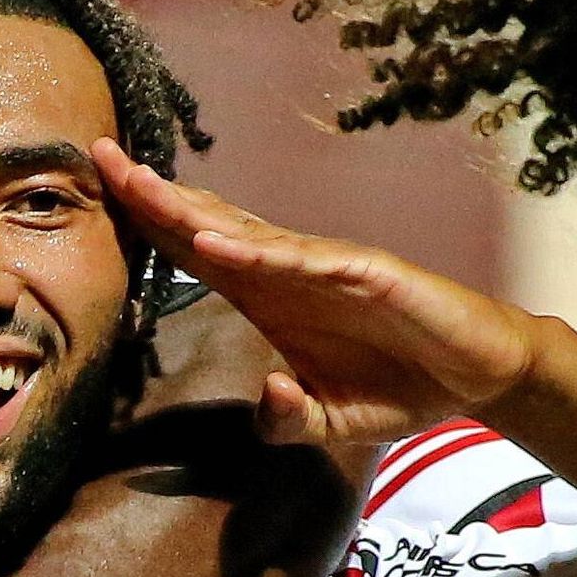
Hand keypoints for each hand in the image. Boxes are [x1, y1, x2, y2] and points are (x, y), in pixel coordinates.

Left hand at [91, 148, 534, 450]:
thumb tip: (264, 397)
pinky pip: (306, 260)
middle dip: (153, 194)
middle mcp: (289, 272)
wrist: (478, 375)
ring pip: (247, 232)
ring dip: (193, 210)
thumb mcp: (331, 418)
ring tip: (140, 187)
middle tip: (97, 157)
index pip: (195, 251)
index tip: (103, 191)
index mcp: (269, 298)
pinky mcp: (368, 276)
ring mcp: (327, 269)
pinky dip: (260, 251)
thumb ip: (287, 419)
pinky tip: (218, 242)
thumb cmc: (402, 383)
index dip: (149, 222)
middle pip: (208, 224)